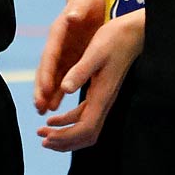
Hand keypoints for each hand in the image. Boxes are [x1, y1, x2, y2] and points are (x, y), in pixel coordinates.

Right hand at [34, 0, 105, 114]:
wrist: (86, 0)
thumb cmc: (85, 1)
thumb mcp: (83, 4)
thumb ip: (76, 11)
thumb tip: (71, 17)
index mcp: (57, 33)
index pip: (50, 56)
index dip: (46, 73)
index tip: (44, 90)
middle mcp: (55, 45)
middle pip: (45, 69)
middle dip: (41, 88)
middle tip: (38, 106)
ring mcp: (61, 52)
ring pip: (51, 76)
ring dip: (46, 93)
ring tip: (42, 110)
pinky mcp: (68, 57)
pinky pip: (60, 77)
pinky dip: (56, 91)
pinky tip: (54, 105)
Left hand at [38, 9, 144, 151]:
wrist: (133, 33)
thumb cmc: (114, 39)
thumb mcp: (94, 52)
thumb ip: (80, 71)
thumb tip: (65, 88)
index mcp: (102, 95)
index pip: (85, 128)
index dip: (65, 136)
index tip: (46, 136)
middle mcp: (104, 102)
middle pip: (86, 135)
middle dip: (64, 141)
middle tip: (42, 139)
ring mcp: (103, 99)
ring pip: (85, 129)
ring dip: (65, 134)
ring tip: (44, 132)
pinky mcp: (101, 93)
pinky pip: (85, 116)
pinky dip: (68, 121)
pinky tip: (54, 118)